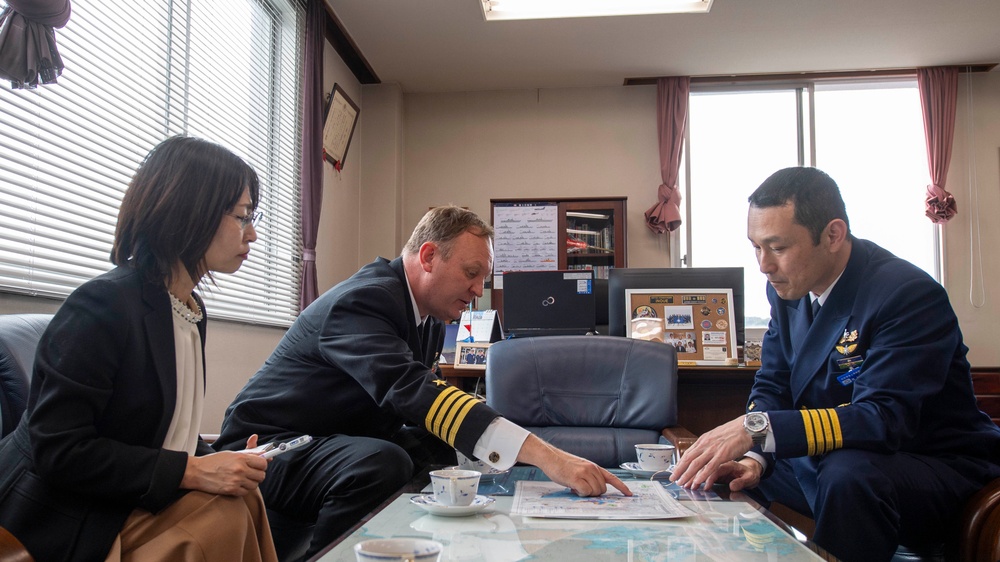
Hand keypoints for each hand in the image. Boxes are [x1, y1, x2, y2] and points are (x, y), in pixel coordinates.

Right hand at [182, 435, 268, 495]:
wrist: (196, 471)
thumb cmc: (213, 461)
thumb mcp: (232, 454)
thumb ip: (249, 453)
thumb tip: (265, 454)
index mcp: (241, 458)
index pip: (263, 463)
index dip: (262, 465)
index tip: (259, 466)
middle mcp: (240, 469)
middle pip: (261, 475)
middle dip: (258, 475)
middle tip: (251, 473)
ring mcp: (236, 481)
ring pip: (255, 485)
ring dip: (250, 483)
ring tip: (242, 479)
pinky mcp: (231, 490)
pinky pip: (245, 492)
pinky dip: (243, 490)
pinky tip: (236, 485)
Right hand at [516, 434, 631, 496]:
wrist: (550, 457)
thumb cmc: (563, 464)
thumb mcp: (581, 467)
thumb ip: (590, 476)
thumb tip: (594, 490)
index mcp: (594, 466)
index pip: (612, 477)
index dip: (622, 487)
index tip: (629, 494)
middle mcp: (592, 469)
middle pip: (603, 489)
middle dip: (594, 493)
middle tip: (581, 488)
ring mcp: (585, 473)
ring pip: (595, 492)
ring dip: (586, 493)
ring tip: (575, 487)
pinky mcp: (577, 478)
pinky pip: (585, 492)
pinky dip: (580, 494)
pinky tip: (572, 488)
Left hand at [670, 416, 752, 489]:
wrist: (746, 427)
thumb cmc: (733, 432)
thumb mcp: (715, 436)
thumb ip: (708, 444)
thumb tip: (701, 451)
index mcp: (703, 440)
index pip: (688, 453)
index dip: (680, 464)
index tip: (675, 471)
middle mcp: (705, 444)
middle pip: (688, 459)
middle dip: (679, 470)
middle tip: (673, 480)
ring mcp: (713, 449)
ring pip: (696, 464)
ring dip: (687, 475)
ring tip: (682, 483)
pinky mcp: (723, 454)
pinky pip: (710, 466)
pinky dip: (703, 474)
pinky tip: (698, 481)